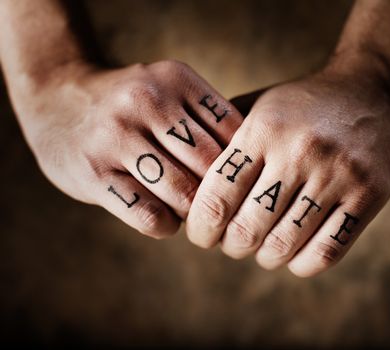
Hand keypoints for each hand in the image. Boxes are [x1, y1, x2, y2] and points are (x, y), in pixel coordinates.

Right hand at [16, 60, 242, 237]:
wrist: (56, 97)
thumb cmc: (129, 105)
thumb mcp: (167, 89)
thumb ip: (206, 120)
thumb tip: (250, 170)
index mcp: (176, 79)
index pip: (234, 134)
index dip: (242, 165)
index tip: (240, 182)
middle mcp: (146, 102)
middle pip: (210, 166)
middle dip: (221, 194)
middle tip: (222, 206)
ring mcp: (116, 137)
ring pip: (183, 193)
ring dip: (193, 212)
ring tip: (192, 212)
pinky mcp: (94, 173)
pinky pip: (148, 214)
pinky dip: (166, 225)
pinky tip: (165, 219)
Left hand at [186, 58, 389, 276]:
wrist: (375, 88)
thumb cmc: (305, 105)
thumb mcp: (261, 105)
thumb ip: (223, 139)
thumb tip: (189, 187)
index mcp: (264, 129)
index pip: (216, 197)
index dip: (201, 228)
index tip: (202, 233)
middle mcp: (300, 151)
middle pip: (247, 229)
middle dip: (231, 246)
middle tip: (232, 241)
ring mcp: (338, 174)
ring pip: (284, 246)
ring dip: (265, 257)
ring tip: (261, 247)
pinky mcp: (370, 194)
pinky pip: (326, 253)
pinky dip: (300, 264)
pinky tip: (293, 254)